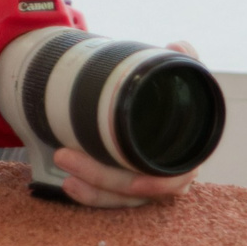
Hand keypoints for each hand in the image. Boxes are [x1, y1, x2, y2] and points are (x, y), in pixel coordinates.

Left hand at [51, 41, 204, 208]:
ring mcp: (146, 185)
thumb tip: (178, 47)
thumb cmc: (174, 95)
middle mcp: (168, 176)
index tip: (134, 181)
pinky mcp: (125, 187)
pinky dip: (88, 193)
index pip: (175, 180)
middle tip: (63, 154)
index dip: (155, 184)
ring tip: (60, 160)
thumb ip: (185, 61)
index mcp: (187, 154)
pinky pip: (108, 198)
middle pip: (136, 191)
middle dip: (100, 177)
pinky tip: (68, 183)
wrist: (159, 104)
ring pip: (118, 197)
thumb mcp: (181, 77)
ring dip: (89, 187)